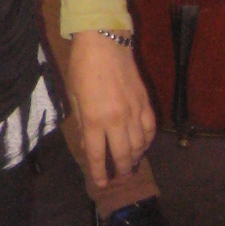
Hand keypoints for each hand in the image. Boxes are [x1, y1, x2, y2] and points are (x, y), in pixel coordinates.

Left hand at [66, 33, 155, 187]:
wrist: (105, 41)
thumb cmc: (82, 67)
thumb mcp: (74, 96)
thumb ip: (81, 123)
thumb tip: (87, 144)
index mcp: (94, 119)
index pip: (97, 155)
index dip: (100, 173)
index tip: (102, 184)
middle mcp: (116, 120)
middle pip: (123, 155)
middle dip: (121, 170)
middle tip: (120, 178)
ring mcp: (134, 111)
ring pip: (140, 145)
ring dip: (135, 157)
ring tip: (130, 163)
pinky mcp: (145, 102)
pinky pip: (150, 129)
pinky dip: (147, 140)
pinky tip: (142, 144)